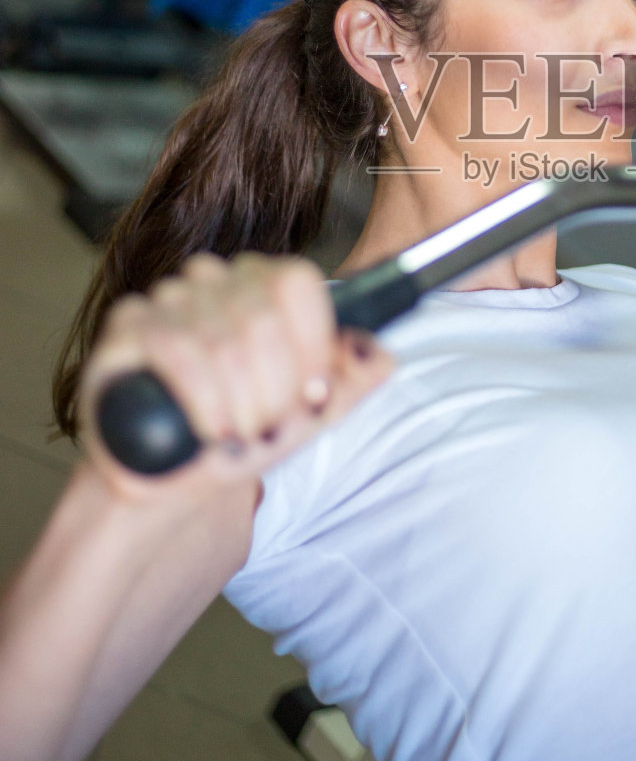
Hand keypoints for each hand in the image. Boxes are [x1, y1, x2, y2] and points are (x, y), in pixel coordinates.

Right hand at [77, 253, 395, 505]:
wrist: (171, 480)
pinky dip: (202, 404)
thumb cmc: (238, 437)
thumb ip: (351, 381)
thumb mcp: (307, 416)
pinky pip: (177, 351)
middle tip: (267, 427)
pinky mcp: (128, 325)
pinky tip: (206, 430)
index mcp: (262, 284)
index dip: (312, 345)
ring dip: (239, 407)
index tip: (311, 393)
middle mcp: (214, 280)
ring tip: (235, 435)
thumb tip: (384, 353)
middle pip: (264, 317)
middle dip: (276, 392)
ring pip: (224, 341)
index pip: (297, 282)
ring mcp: (168, 299)